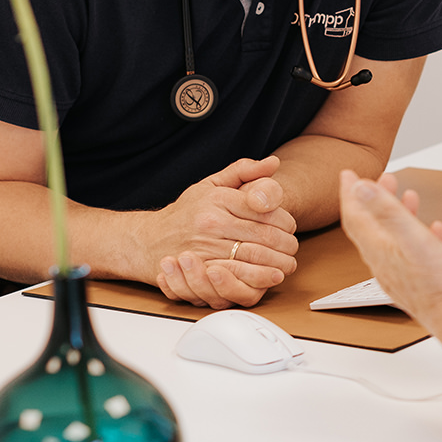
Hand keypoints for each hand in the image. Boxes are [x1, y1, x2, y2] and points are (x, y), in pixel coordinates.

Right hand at [149, 156, 298, 307]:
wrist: (149, 240)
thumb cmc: (186, 212)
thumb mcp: (212, 184)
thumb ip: (244, 171)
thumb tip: (273, 163)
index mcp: (218, 199)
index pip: (265, 209)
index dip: (285, 220)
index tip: (290, 226)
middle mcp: (211, 223)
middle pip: (264, 235)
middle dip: (286, 244)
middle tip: (293, 248)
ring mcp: (206, 249)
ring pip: (255, 257)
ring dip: (278, 263)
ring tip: (286, 263)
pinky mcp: (203, 272)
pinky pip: (239, 277)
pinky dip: (259, 278)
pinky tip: (270, 276)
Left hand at [338, 170, 441, 320]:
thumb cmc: (439, 285)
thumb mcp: (412, 238)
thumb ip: (386, 211)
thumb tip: (360, 188)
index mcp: (379, 251)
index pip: (354, 217)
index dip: (350, 192)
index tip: (348, 173)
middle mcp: (385, 264)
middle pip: (371, 225)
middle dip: (374, 198)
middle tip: (380, 178)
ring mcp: (401, 275)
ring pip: (392, 238)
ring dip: (396, 214)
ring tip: (406, 195)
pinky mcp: (419, 283)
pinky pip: (413, 253)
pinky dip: (418, 234)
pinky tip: (433, 229)